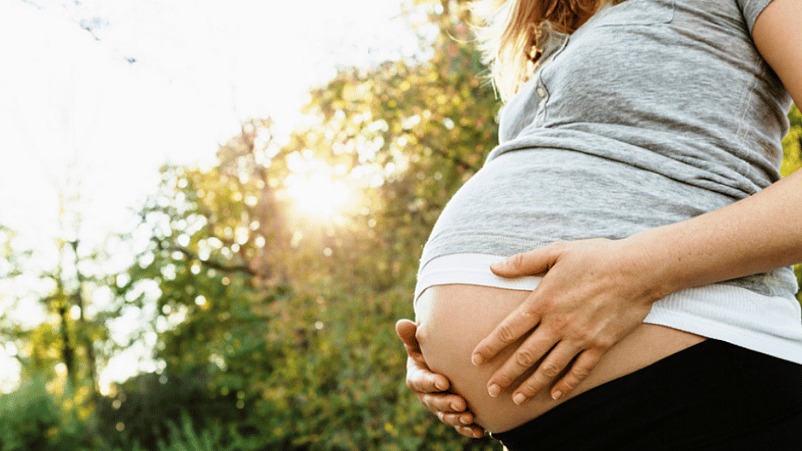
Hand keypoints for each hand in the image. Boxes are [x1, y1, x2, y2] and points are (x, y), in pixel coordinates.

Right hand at [395, 319, 484, 438]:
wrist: (444, 361)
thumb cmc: (429, 349)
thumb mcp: (420, 342)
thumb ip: (412, 335)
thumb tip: (402, 323)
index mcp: (417, 377)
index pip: (421, 381)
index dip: (431, 383)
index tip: (443, 382)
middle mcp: (426, 395)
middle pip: (434, 403)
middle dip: (446, 404)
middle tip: (461, 403)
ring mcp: (439, 407)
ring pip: (446, 416)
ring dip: (457, 419)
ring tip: (470, 417)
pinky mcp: (453, 415)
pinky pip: (458, 426)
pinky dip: (467, 430)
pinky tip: (479, 431)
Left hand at [471, 238, 663, 404]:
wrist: (638, 269)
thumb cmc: (596, 256)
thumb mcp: (556, 251)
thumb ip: (523, 262)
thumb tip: (493, 267)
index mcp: (542, 301)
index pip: (508, 330)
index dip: (490, 347)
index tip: (475, 360)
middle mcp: (558, 324)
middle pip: (524, 356)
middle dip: (505, 375)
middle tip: (490, 390)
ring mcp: (580, 337)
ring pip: (549, 368)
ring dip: (531, 385)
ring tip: (517, 399)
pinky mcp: (600, 345)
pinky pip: (579, 370)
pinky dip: (566, 384)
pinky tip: (555, 395)